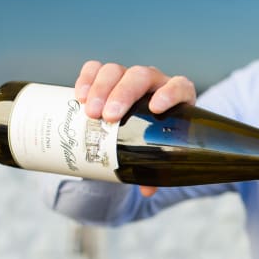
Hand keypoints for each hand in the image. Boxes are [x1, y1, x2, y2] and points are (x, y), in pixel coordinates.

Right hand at [74, 60, 196, 197]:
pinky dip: (86, 78)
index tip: (155, 108)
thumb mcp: (160, 150)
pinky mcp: (108, 75)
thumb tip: (147, 190)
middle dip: (122, 94)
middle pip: (140, 76)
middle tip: (108, 117)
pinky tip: (79, 96)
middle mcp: (154, 82)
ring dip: (101, 88)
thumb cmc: (157, 137)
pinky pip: (96, 68)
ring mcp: (130, 75)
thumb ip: (156, 168)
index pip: (179, 87)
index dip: (169, 93)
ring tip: (89, 111)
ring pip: (115, 70)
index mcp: (177, 97)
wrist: (142, 123)